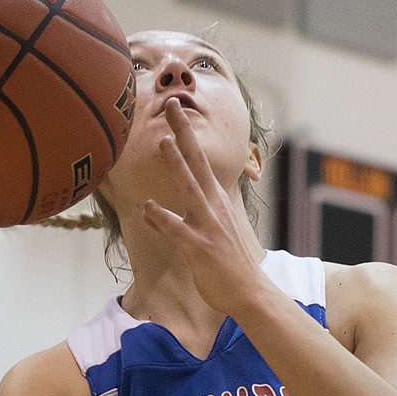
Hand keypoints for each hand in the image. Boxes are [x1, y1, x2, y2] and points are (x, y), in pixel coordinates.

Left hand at [142, 98, 265, 317]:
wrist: (249, 292)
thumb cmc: (226, 261)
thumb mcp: (209, 229)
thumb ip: (187, 214)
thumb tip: (159, 206)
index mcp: (214, 199)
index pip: (198, 158)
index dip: (185, 132)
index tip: (174, 105)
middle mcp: (213, 206)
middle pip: (197, 161)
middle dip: (184, 132)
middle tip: (171, 103)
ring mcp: (208, 225)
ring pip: (190, 189)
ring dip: (176, 165)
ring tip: (162, 142)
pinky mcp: (201, 248)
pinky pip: (179, 230)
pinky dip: (164, 219)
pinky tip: (148, 209)